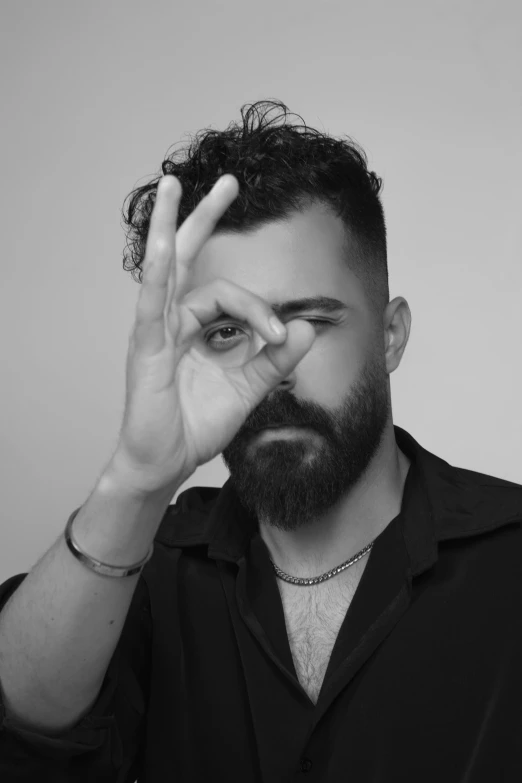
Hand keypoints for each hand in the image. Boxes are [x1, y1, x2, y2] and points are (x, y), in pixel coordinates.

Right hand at [109, 174, 315, 494]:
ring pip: (165, 268)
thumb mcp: (249, 386)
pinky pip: (151, 304)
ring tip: (171, 185)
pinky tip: (161, 247)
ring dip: (168, 226)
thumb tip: (307, 327)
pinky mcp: (145, 347)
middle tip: (229, 182)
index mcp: (196, 327)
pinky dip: (156, 275)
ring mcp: (155, 330)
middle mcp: (173, 320)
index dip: (260, 310)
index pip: (229, 296)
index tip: (281, 337)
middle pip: (187, 257)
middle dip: (205, 217)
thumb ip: (275, 356)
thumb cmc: (198, 423)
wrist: (168, 460)